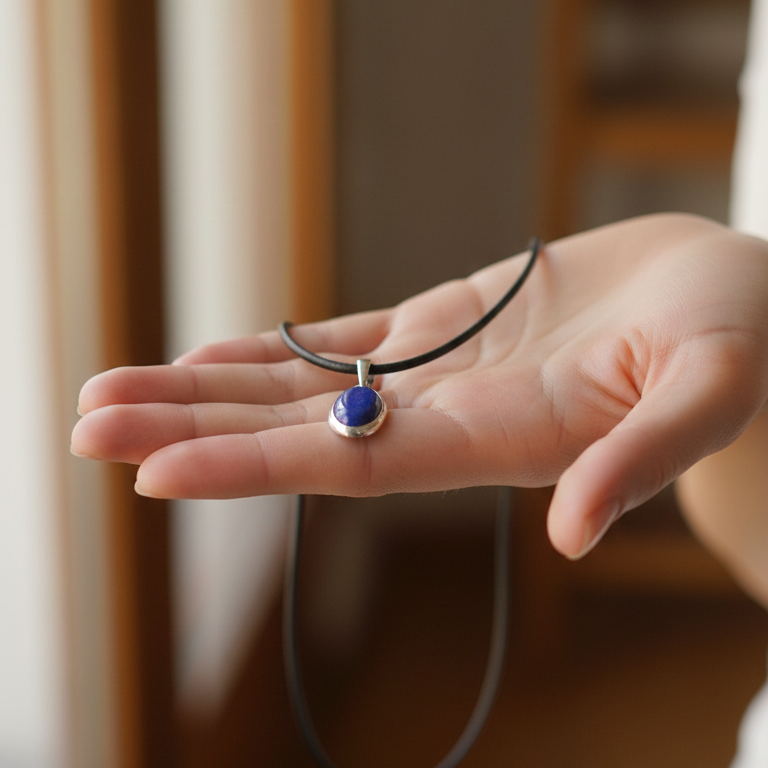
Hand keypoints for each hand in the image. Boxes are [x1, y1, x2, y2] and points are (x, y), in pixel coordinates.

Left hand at [72, 214, 767, 557]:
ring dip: (211, 386)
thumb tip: (576, 533)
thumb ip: (644, 462)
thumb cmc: (736, 341)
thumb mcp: (710, 394)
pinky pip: (343, 343)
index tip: (155, 471)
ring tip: (116, 388)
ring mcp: (439, 372)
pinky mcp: (447, 326)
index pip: (352, 464)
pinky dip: (277, 349)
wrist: (728, 299)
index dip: (255, 465)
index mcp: (496, 439)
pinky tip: (215, 351)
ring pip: (304, 386)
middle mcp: (448, 417)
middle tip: (86, 422)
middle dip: (192, 426)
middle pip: (298, 429)